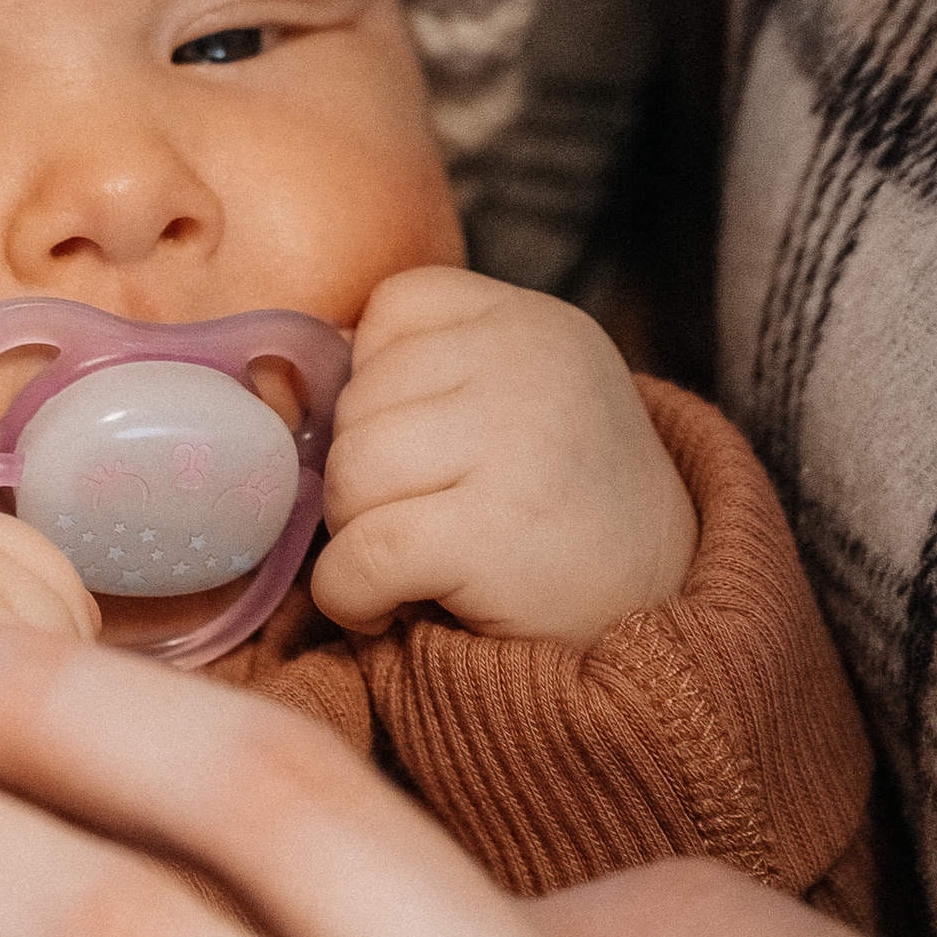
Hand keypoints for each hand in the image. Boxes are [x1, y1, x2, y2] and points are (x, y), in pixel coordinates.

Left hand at [311, 267, 698, 647]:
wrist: (656, 628)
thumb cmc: (561, 517)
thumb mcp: (521, 403)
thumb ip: (429, 373)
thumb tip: (281, 384)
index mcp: (535, 321)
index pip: (393, 308)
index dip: (382, 388)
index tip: (426, 452)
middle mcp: (532, 363)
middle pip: (358, 402)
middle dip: (366, 477)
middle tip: (422, 524)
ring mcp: (517, 442)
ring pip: (351, 475)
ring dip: (357, 537)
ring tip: (415, 564)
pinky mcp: (495, 531)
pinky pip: (359, 556)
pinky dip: (352, 596)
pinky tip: (391, 607)